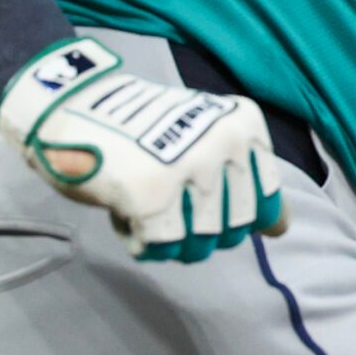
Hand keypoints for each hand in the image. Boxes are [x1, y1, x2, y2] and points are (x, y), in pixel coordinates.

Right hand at [0, 37, 287, 261]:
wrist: (74, 106)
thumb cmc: (141, 129)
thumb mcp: (207, 141)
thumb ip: (247, 183)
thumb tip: (282, 228)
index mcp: (244, 127)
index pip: (264, 205)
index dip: (230, 216)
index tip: (199, 198)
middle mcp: (225, 144)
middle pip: (231, 233)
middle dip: (195, 230)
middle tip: (165, 199)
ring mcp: (191, 169)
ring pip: (198, 246)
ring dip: (165, 237)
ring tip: (144, 198)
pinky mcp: (153, 196)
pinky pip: (159, 249)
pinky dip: (138, 240)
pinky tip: (124, 208)